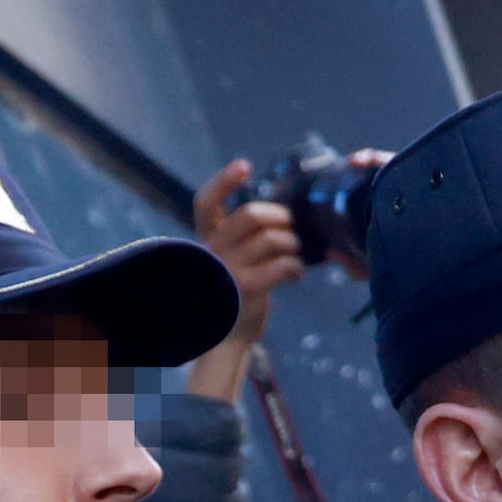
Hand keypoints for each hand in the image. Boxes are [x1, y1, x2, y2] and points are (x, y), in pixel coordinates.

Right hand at [183, 158, 311, 401]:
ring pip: (271, 239)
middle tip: (288, 227)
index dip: (224, 181)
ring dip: (291, 243)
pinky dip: (296, 267)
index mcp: (208, 239)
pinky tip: (295, 274)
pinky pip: (283, 265)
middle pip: (250, 215)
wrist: (230, 335)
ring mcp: (229, 271)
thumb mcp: (231, 258)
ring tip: (294, 254)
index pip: (205, 202)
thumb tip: (279, 213)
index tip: (245, 166)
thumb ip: (243, 236)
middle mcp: (214, 252)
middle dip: (278, 216)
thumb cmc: (237, 290)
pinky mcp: (248, 290)